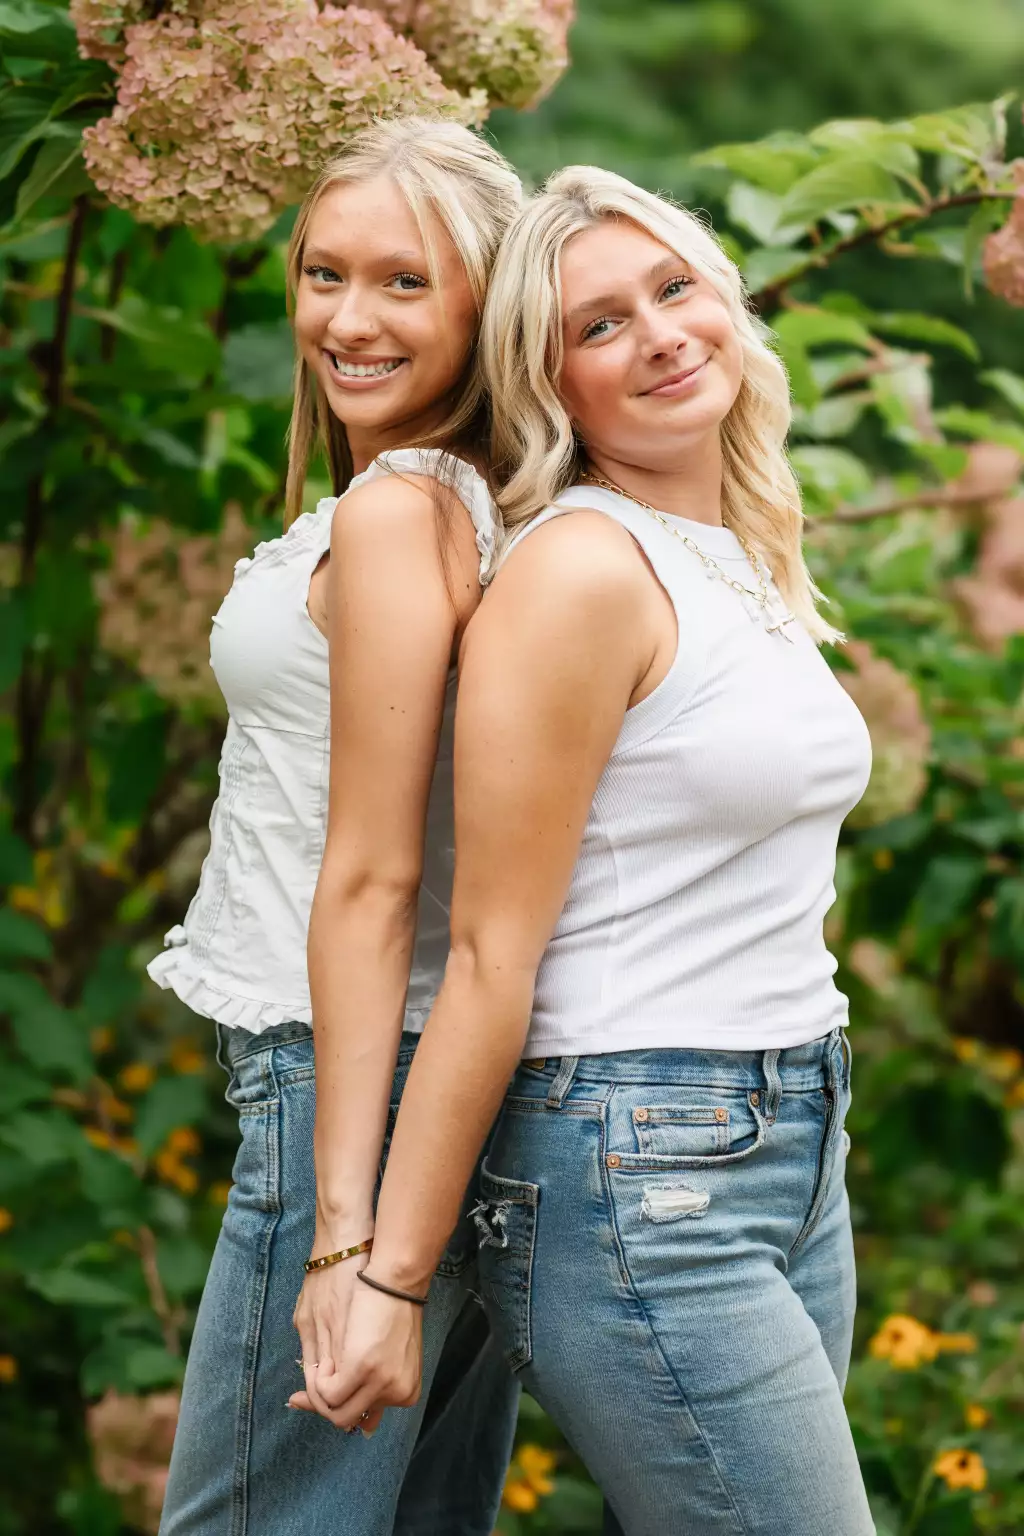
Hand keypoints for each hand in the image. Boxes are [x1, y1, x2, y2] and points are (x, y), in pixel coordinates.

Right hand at [288, 1274, 424, 1431]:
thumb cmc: (392, 1306)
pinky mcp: (361, 1367)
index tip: (321, 1399)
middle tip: (299, 1397)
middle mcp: (396, 1393)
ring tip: (318, 1368)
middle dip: (322, 1408)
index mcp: (406, 1391)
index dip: (339, 1408)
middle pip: (348, 1417)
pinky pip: (328, 1392)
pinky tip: (321, 1362)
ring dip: (320, 1394)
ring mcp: (381, 1383)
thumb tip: (367, 1426)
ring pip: (337, 1411)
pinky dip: (318, 1381)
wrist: (395, 1275)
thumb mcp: (394, 1351)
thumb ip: (380, 1385)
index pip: (364, 1417)